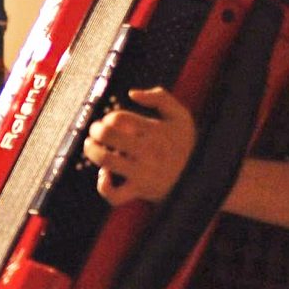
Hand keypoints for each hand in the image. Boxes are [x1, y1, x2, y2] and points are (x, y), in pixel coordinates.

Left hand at [82, 87, 195, 205]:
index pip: (119, 118)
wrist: (197, 177)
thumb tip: (132, 93)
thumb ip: (160, 97)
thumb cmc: (181, 143)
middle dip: (95, 130)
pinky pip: (115, 194)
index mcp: (154, 130)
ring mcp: (141, 172)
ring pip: (106, 160)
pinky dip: (104, 186)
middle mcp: (147, 150)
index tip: (111, 121)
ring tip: (91, 146)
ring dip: (92, 151)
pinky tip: (103, 175)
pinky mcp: (138, 190)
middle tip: (96, 131)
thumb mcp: (180, 115)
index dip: (109, 118)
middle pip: (108, 134)